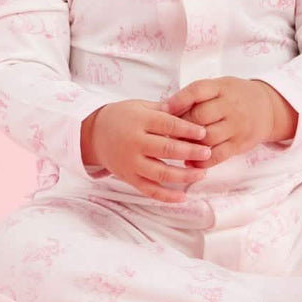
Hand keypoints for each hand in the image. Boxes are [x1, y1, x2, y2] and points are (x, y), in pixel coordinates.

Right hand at [81, 98, 211, 202]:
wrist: (93, 135)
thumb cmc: (122, 117)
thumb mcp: (140, 106)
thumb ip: (163, 109)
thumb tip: (188, 109)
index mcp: (140, 121)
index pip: (168, 125)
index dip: (187, 129)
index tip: (203, 133)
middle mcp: (135, 143)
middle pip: (167, 150)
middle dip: (190, 152)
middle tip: (208, 152)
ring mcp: (131, 163)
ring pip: (160, 173)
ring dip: (184, 175)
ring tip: (202, 173)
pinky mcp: (128, 178)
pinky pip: (148, 190)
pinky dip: (166, 196)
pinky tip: (183, 196)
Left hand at [161, 77, 285, 172]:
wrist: (268, 108)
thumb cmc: (235, 96)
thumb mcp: (220, 86)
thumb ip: (197, 95)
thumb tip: (164, 109)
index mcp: (222, 87)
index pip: (198, 90)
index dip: (178, 101)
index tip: (162, 110)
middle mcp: (231, 106)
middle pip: (199, 116)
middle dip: (180, 126)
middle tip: (166, 133)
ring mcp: (237, 126)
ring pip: (206, 138)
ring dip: (188, 145)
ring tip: (177, 147)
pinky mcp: (239, 144)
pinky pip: (218, 155)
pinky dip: (201, 161)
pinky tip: (190, 162)